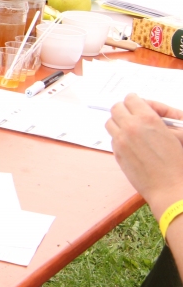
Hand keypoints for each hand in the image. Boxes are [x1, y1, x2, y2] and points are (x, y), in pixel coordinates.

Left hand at [106, 94, 182, 214]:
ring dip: (119, 122)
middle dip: (125, 109)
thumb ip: (162, 119)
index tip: (140, 105)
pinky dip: (119, 136)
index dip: (136, 101)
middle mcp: (130, 127)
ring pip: (110, 122)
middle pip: (117, 107)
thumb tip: (152, 111)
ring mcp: (121, 140)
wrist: (169, 188)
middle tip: (134, 115)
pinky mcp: (117, 153)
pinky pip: (113, 138)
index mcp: (147, 118)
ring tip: (131, 128)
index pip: (131, 98)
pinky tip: (132, 143)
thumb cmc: (177, 163)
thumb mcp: (177, 134)